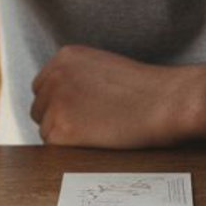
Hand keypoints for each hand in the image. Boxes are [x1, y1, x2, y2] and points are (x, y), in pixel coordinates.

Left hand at [29, 45, 205, 147]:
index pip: (43, 87)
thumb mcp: (105, 68)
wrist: (166, 101)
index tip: (80, 113)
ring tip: (98, 132)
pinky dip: (71, 149)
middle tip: (90, 126)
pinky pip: (52, 147)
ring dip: (66, 136)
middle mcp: (55, 75)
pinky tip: (95, 141)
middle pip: (39, 108)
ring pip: (45, 129)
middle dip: (59, 119)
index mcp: (65, 56)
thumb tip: (64, 100)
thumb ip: (79, 77)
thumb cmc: (146, 89)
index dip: (60, 103)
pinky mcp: (60, 128)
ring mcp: (56, 101)